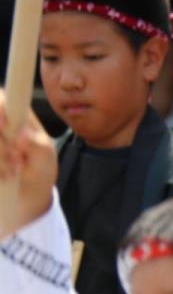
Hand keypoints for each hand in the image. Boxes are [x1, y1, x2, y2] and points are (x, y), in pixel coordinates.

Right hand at [0, 96, 56, 238]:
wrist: (29, 195)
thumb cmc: (40, 168)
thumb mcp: (46, 158)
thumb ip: (37, 145)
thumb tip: (21, 136)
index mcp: (16, 116)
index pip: (0, 98)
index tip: (5, 126)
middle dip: (0, 145)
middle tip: (16, 160)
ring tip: (13, 170)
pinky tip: (4, 176)